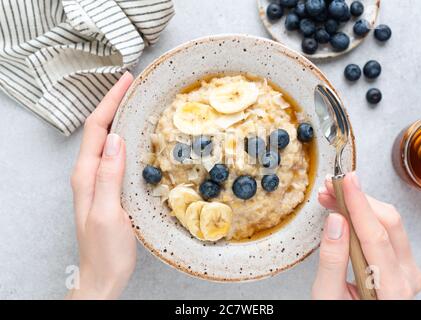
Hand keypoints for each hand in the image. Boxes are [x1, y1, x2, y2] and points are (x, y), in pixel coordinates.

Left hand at [67, 72, 135, 299]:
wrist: (103, 275)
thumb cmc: (106, 250)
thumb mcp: (108, 213)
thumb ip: (109, 177)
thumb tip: (117, 139)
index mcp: (87, 176)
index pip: (97, 129)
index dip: (110, 102)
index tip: (126, 81)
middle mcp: (89, 174)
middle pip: (99, 130)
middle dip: (113, 103)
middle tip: (133, 85)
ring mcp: (98, 181)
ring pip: (107, 140)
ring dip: (119, 117)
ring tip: (136, 102)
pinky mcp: (108, 188)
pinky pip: (115, 155)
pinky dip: (125, 137)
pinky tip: (137, 136)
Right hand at [312, 172, 420, 299]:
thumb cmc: (341, 316)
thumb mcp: (327, 297)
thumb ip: (332, 260)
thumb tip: (335, 221)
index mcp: (391, 289)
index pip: (376, 235)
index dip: (358, 204)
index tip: (344, 182)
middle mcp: (407, 276)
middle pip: (388, 222)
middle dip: (357, 200)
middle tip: (330, 189)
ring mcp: (407, 269)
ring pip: (390, 222)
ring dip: (361, 205)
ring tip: (333, 198)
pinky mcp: (400, 262)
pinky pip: (388, 230)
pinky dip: (365, 215)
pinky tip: (346, 211)